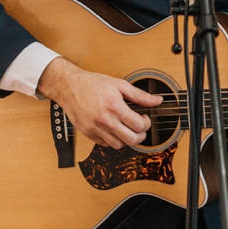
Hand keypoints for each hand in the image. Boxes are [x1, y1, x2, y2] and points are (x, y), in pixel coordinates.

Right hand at [37, 57, 162, 148]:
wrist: (70, 87)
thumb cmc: (93, 83)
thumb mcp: (119, 84)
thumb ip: (140, 95)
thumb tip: (157, 100)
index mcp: (115, 107)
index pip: (139, 126)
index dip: (146, 123)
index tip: (144, 118)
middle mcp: (105, 121)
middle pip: (131, 140)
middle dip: (140, 135)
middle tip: (140, 127)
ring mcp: (96, 129)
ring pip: (119, 145)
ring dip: (127, 139)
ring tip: (127, 128)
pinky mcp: (89, 134)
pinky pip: (106, 144)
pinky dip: (113, 140)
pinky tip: (114, 129)